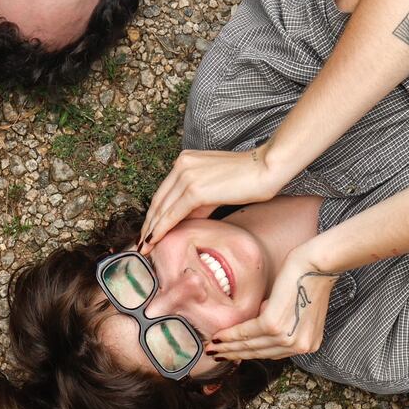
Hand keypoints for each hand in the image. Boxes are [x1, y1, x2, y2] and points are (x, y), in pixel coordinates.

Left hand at [140, 146, 286, 249]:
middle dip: (148, 224)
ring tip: (145, 248)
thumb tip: (185, 221)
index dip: (154, 213)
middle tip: (141, 244)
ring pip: (162, 209)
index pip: (163, 192)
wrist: (267, 168)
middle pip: (158, 200)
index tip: (148, 230)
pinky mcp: (195, 189)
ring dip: (151, 230)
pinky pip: (172, 214)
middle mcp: (182, 165)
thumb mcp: (215, 188)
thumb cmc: (248, 179)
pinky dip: (161, 229)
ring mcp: (187, 176)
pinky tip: (155, 241)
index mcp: (185, 160)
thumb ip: (198, 202)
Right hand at [206, 246, 338, 361]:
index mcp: (307, 344)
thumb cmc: (309, 279)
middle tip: (215, 354)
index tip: (233, 354)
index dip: (249, 354)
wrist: (318, 265)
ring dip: (228, 346)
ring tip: (212, 346)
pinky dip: (230, 334)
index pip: (273, 353)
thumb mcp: (298, 310)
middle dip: (234, 354)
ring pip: (251, 345)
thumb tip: (260, 322)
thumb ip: (282, 323)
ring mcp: (287, 337)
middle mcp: (299, 346)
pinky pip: (246, 332)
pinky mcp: (274, 325)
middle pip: (260, 353)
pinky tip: (219, 335)